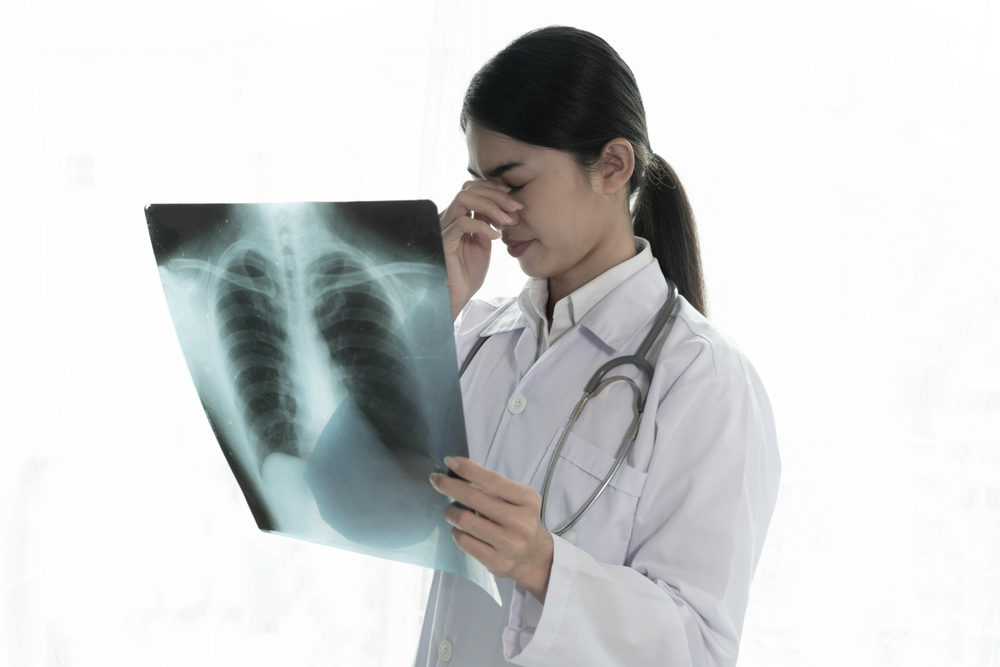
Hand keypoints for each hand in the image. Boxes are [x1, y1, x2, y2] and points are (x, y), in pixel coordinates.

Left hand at [429, 456, 553, 602]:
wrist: (532, 555)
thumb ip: (492, 486)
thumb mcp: (516, 497)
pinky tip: (459, 529)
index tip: (451, 461)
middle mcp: (521, 523)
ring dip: (451, 512)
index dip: (470, 470)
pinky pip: (464, 541)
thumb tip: (457, 472)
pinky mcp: (497, 562)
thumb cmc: (519, 518)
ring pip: (466, 521)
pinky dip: (456, 531)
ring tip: (451, 510)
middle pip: (476, 499)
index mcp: (527, 500)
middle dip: (450, 486)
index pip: (494, 481)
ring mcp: (509, 545)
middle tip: (437, 480)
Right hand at [439, 180, 522, 319]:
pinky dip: (483, 226)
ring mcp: (444, 227)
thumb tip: (502, 206)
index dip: (493, 188)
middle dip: (496, 195)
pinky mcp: (443, 241)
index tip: (513, 197)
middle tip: (516, 208)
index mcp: (457, 216)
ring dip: (490, 206)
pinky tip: (496, 237)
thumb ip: (488, 223)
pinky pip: (463, 222)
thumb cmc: (468, 273)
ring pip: (464, 199)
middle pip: (469, 188)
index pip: (471, 188)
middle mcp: (448, 217)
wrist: (457, 297)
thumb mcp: (483, 243)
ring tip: (507, 221)